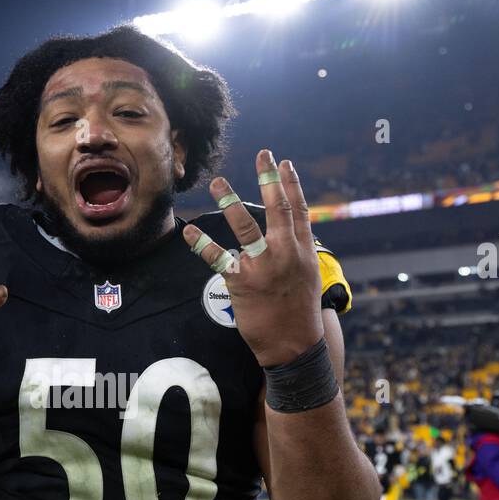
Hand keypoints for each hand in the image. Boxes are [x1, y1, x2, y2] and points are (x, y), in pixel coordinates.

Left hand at [181, 150, 323, 367]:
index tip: (283, 162)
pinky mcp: (243, 282)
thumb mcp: (308, 278)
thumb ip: (299, 253)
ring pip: (246, 227)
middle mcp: (286, 253)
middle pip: (278, 208)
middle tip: (262, 153)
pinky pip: (219, 258)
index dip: (291, 184)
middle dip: (269, 179)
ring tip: (218, 183)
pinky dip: (202, 244)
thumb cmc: (299, 314)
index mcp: (303, 251)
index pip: (299, 210)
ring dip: (230, 202)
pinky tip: (190, 231)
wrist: (294, 346)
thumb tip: (294, 235)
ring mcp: (264, 266)